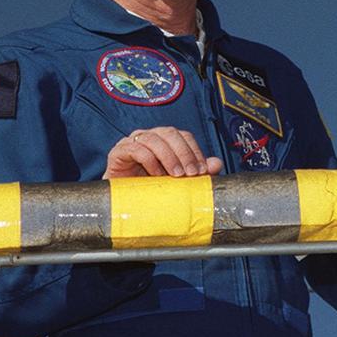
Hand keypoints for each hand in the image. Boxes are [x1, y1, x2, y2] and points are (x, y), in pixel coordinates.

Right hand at [103, 127, 222, 178]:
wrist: (123, 203)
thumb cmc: (151, 189)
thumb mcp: (178, 181)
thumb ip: (197, 171)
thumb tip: (217, 164)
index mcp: (165, 140)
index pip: (184, 136)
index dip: (195, 151)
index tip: (202, 171)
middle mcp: (150, 136)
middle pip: (170, 133)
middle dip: (184, 153)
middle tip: (191, 174)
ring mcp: (133, 141)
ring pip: (154, 139)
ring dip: (169, 157)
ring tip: (176, 175)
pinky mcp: (119, 151)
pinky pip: (135, 149)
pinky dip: (149, 160)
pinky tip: (156, 175)